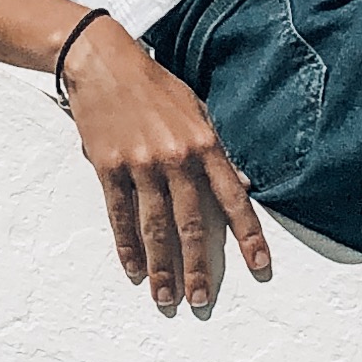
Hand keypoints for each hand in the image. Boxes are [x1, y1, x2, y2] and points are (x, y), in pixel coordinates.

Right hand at [57, 17, 272, 311]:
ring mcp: (140, 164)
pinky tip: (134, 270)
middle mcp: (175, 158)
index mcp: (204, 143)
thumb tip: (240, 182)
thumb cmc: (154, 86)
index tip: (259, 265)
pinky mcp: (108, 168)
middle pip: (192, 223)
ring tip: (167, 297)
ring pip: (155, 227)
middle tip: (202, 300)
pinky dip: (127, 246)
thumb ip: (216, 149)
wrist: (102, 61)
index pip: (233, 197)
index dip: (247, 234)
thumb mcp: (197, 109)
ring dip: (162, 267)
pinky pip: (120, 216)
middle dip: (199, 266)